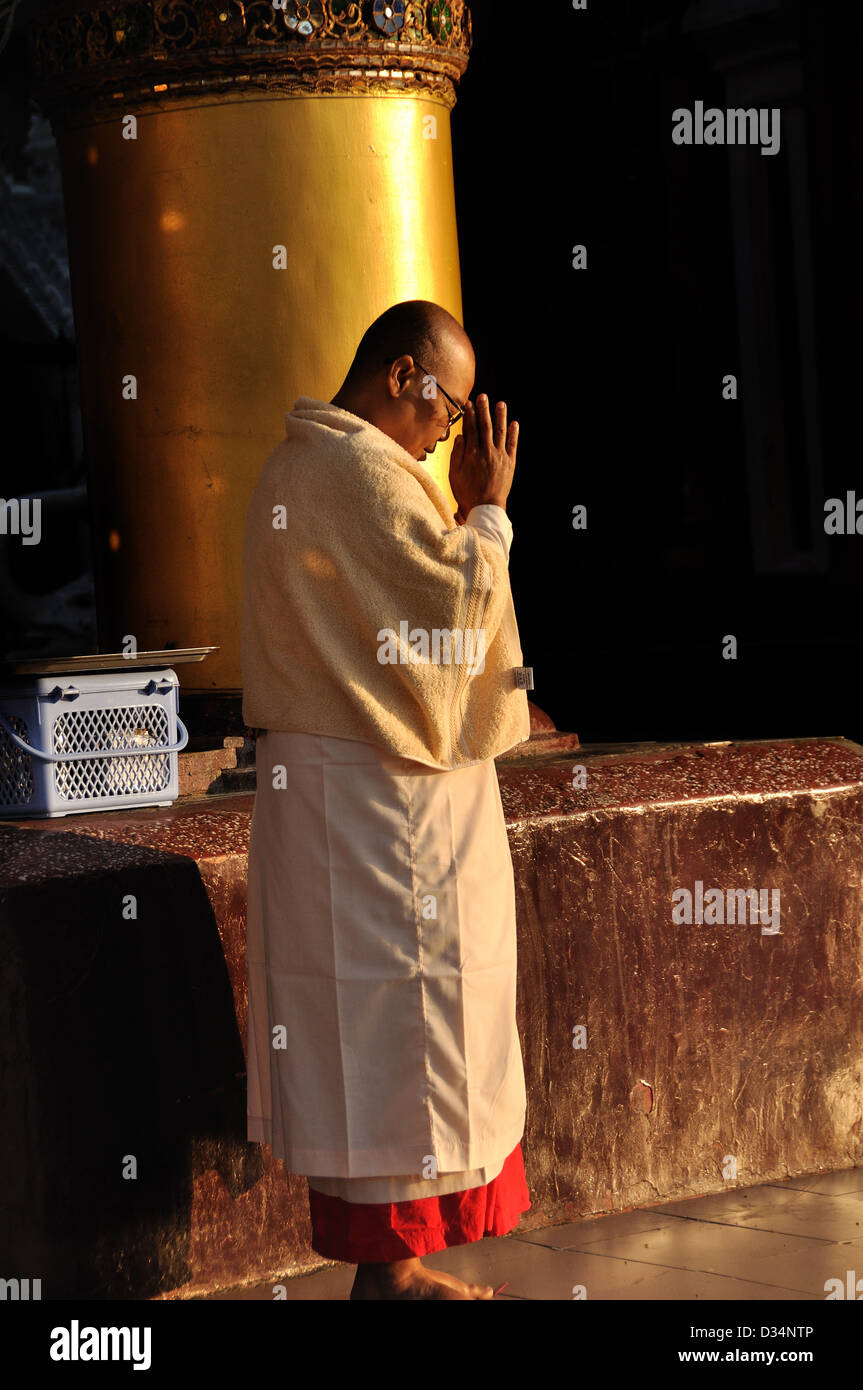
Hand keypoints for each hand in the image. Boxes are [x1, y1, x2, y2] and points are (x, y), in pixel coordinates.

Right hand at [449, 395, 518, 517]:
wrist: (485, 507)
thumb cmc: (467, 492)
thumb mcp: (454, 474)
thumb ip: (457, 454)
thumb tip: (460, 436)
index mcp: (471, 453)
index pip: (470, 428)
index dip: (469, 414)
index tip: (469, 403)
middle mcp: (486, 451)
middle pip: (485, 426)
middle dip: (484, 410)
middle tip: (483, 397)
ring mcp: (500, 456)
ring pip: (500, 432)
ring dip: (500, 417)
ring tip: (500, 404)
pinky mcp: (510, 463)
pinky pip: (512, 445)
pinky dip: (513, 434)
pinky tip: (514, 424)